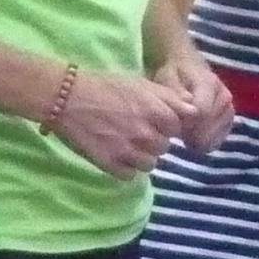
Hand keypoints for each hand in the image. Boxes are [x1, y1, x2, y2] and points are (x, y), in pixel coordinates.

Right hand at [47, 70, 185, 176]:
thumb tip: (192, 111)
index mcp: (156, 112)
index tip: (153, 120)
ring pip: (149, 164)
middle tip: (134, 129)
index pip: (176, 128)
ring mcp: (128, 151)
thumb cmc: (104, 85)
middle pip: (163, 147)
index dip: (165, 124)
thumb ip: (169, 98)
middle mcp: (146, 134)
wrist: (66, 97)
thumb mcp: (140, 83)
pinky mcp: (111, 165)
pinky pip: (130, 175)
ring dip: (140, 156)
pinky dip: (124, 167)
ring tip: (124, 143)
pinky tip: (114, 152)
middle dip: (153, 140)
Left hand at [157, 49, 233, 153]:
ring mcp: (229, 110)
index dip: (184, 122)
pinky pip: (216, 142)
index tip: (172, 122)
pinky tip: (191, 136)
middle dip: (188, 133)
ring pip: (212, 138)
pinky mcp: (228, 122)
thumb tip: (188, 104)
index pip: (202, 112)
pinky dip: (202, 143)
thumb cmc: (174, 74)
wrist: (188, 68)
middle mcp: (224, 97)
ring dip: (195, 139)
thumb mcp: (167, 76)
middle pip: (207, 128)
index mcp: (209, 83)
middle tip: (175, 128)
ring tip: (183, 129)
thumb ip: (176, 91)